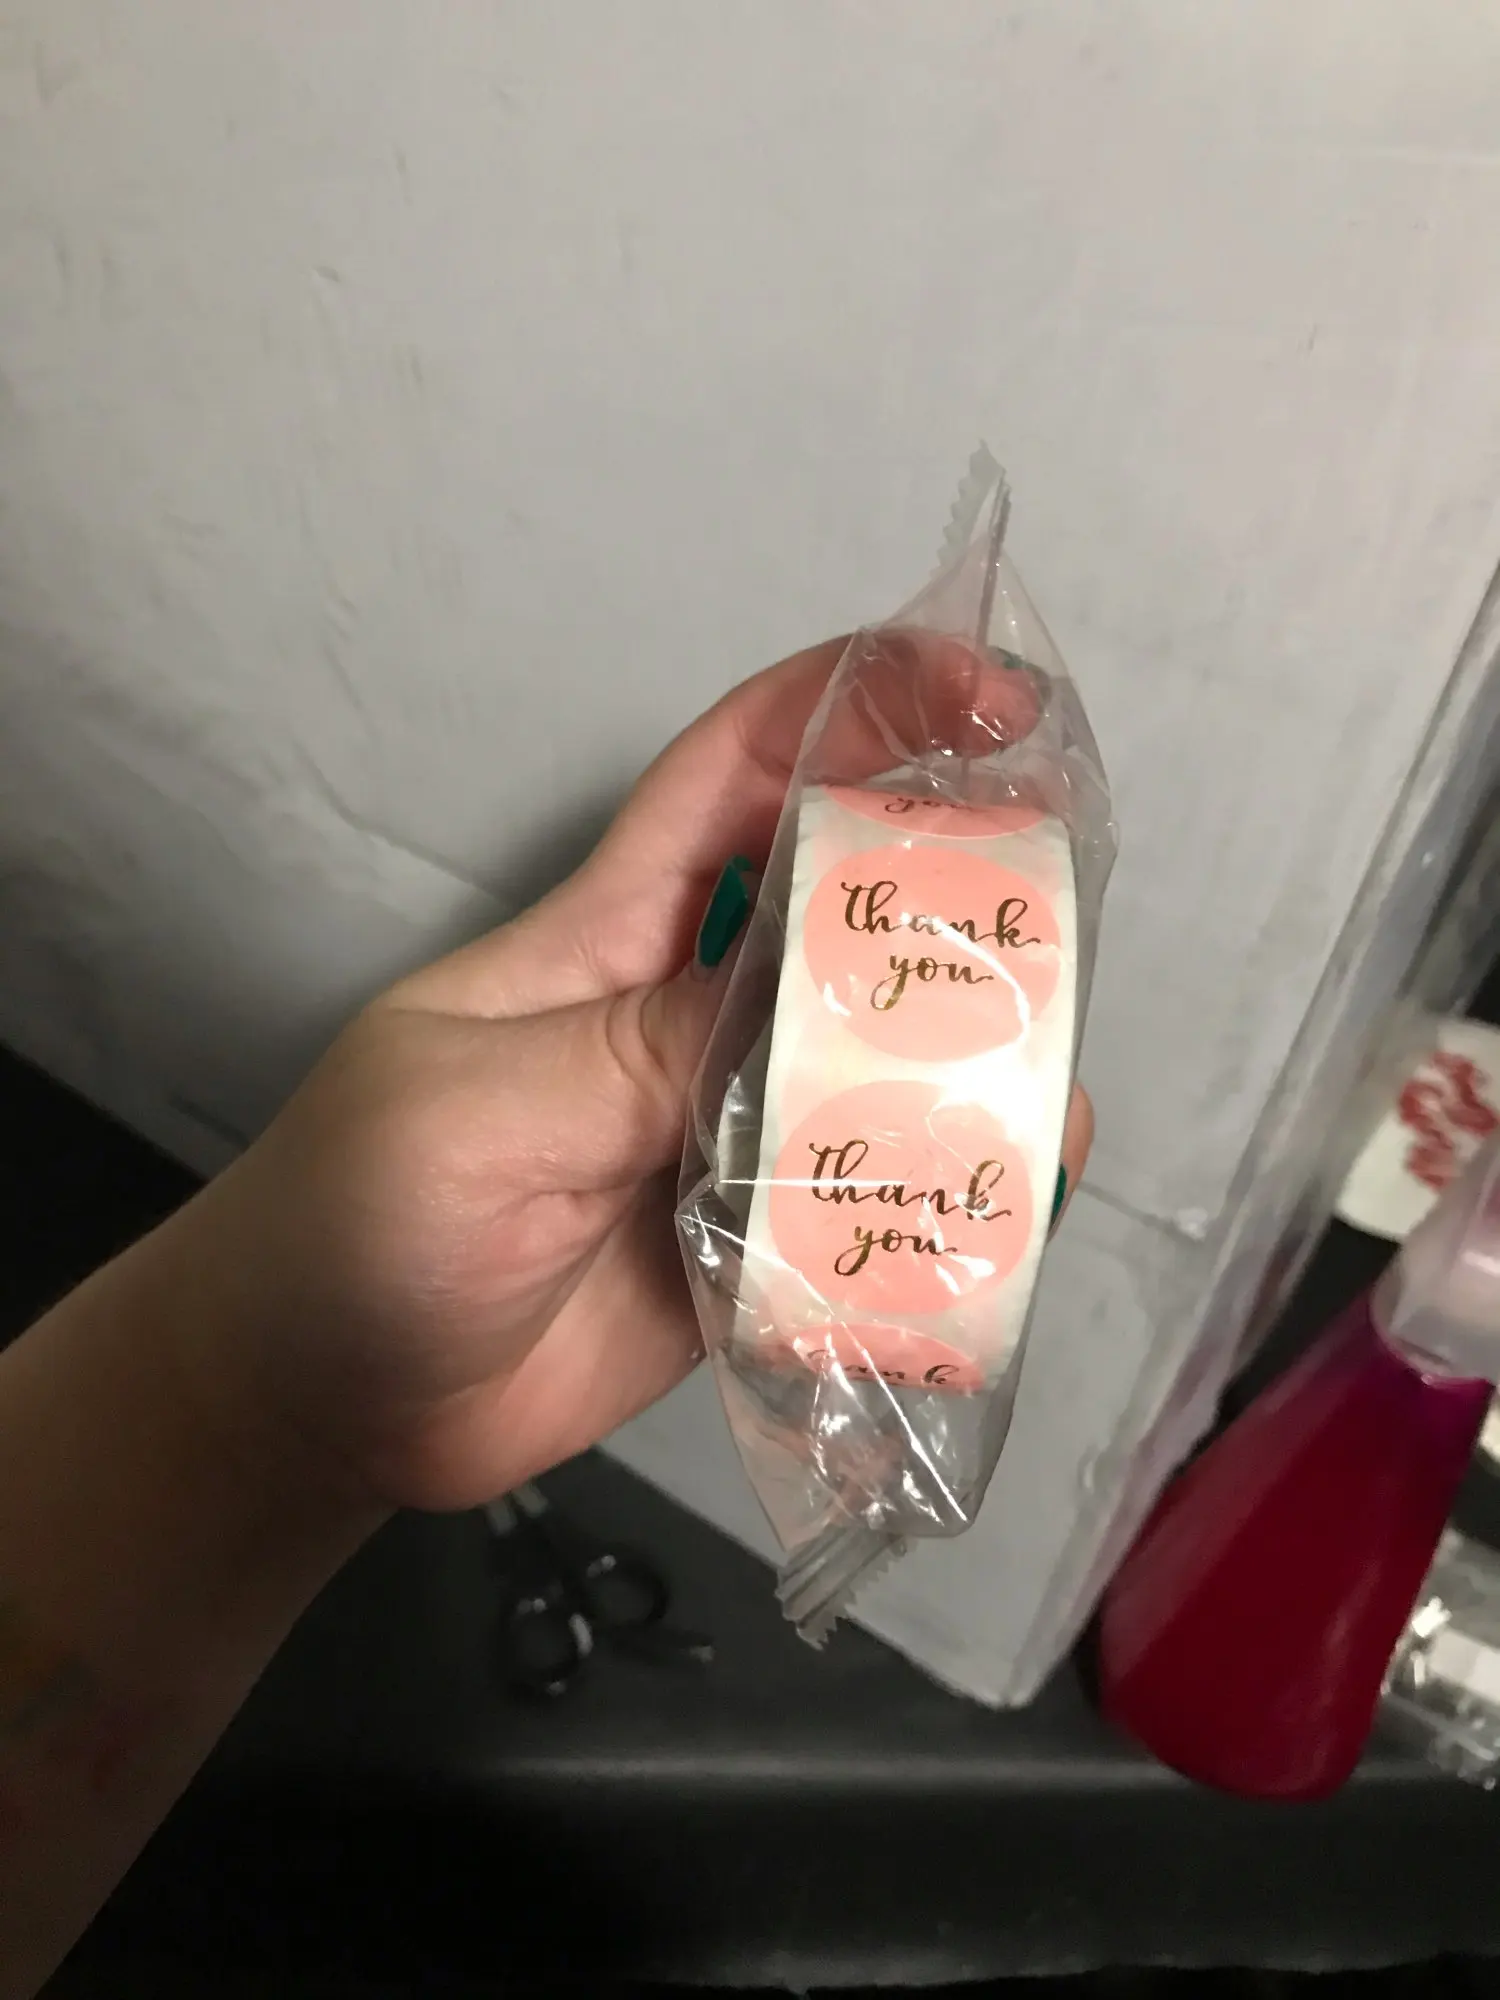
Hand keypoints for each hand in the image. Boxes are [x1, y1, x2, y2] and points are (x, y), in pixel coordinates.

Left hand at [149, 636, 1093, 1513]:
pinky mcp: (749, 1247)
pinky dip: (939, 1217)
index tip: (987, 697)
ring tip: (1046, 1112)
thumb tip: (811, 1004)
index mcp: (618, 932)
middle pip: (853, 915)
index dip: (863, 703)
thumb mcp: (481, 1109)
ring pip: (880, 1070)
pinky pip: (864, 1212)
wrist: (320, 1405)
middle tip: (1060, 939)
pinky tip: (996, 1239)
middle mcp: (692, 1013)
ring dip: (974, 1074)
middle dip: (964, 894)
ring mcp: (728, 1133)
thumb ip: (641, 1055)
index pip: (749, 769)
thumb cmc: (354, 1218)